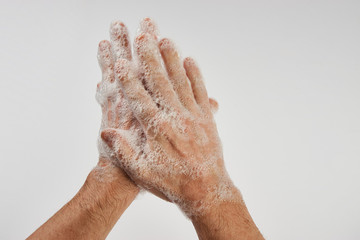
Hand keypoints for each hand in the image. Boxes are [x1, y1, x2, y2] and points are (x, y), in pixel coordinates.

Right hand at [101, 18, 239, 216]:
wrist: (206, 190)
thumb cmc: (172, 182)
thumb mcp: (142, 172)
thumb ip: (124, 151)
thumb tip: (106, 133)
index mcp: (156, 130)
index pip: (139, 98)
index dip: (129, 79)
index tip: (122, 63)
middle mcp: (174, 118)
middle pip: (159, 82)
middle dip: (149, 59)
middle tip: (143, 38)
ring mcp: (192, 115)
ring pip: (180, 81)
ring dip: (171, 59)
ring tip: (164, 39)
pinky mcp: (206, 118)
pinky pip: (200, 91)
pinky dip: (195, 74)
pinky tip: (189, 60)